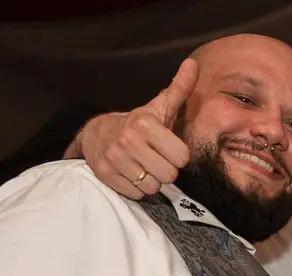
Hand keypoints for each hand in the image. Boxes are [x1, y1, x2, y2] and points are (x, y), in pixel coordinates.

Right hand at [74, 59, 196, 198]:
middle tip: (156, 158)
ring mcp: (115, 159)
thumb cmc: (139, 124)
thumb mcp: (159, 107)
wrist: (98, 133)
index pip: (182, 157)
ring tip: (144, 165)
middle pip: (169, 175)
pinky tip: (132, 173)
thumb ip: (179, 89)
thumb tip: (193, 65)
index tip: (169, 148)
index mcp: (145, 124)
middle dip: (166, 169)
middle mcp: (128, 141)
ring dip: (152, 180)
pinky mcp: (105, 175)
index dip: (178, 155)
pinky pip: (136, 194)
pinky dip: (137, 188)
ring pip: (153, 187)